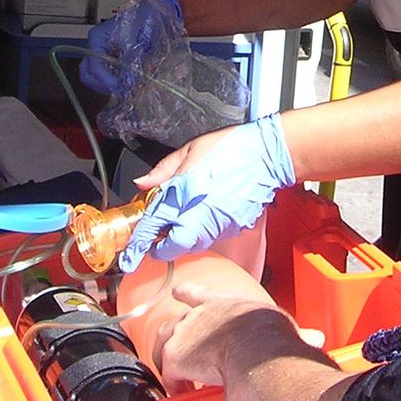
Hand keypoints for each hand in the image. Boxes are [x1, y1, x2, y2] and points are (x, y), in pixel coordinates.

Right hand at [77, 0, 183, 96]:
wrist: (153, 12)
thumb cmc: (143, 19)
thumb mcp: (135, 41)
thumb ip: (130, 62)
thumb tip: (128, 83)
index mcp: (97, 38)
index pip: (95, 66)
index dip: (107, 80)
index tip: (120, 89)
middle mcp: (95, 46)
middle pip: (88, 74)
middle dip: (103, 85)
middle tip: (121, 92)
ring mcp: (101, 53)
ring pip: (94, 76)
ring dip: (108, 85)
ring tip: (125, 89)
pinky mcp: (110, 57)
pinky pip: (106, 74)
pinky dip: (114, 81)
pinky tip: (126, 84)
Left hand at [117, 113, 295, 271]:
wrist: (268, 153)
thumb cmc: (232, 147)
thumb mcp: (190, 150)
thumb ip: (163, 170)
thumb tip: (143, 184)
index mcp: (185, 191)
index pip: (154, 224)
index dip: (140, 242)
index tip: (131, 254)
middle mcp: (201, 212)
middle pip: (174, 246)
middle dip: (163, 248)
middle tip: (156, 242)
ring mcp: (219, 222)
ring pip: (193, 244)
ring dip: (183, 239)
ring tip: (183, 222)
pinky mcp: (234, 226)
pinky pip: (212, 237)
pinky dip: (203, 232)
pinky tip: (205, 215)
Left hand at [158, 283, 305, 389]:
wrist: (253, 345)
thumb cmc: (269, 333)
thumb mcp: (282, 325)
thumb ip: (296, 334)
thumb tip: (317, 339)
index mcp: (220, 303)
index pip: (198, 293)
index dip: (188, 293)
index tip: (178, 290)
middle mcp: (197, 314)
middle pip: (174, 321)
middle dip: (173, 334)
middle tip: (173, 346)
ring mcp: (182, 334)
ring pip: (163, 346)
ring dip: (169, 361)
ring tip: (176, 377)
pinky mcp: (176, 358)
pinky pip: (169, 375)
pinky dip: (174, 385)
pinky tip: (180, 393)